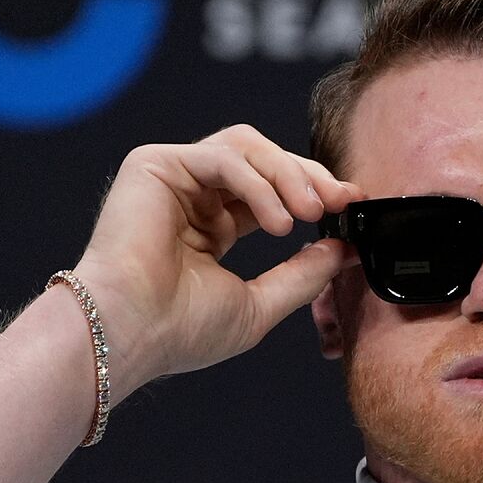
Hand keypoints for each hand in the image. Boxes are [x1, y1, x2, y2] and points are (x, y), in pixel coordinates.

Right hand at [70, 124, 361, 400]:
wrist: (130, 334)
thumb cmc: (181, 330)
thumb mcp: (261, 303)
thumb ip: (303, 274)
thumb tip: (344, 249)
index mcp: (213, 227)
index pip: (274, 192)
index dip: (315, 192)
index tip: (352, 206)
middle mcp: (193, 197)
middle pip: (265, 160)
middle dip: (310, 177)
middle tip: (341, 202)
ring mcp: (173, 177)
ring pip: (247, 148)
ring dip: (288, 175)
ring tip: (310, 214)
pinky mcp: (155, 164)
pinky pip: (223, 157)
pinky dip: (259, 184)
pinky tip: (277, 222)